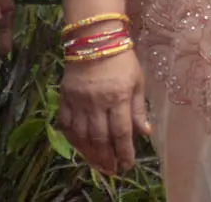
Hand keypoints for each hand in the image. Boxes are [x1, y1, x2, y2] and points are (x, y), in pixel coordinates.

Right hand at [60, 33, 151, 173]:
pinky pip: (65, 124)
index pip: (122, 132)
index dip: (125, 152)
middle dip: (106, 158)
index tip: (127, 165)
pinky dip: (72, 139)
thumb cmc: (122, 59)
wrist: (94, 38)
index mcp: (118, 97)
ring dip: (90, 153)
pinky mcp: (65, 97)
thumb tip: (145, 132)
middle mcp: (97, 102)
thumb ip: (139, 108)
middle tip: (112, 171)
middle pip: (100, 138)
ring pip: (82, 135)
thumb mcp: (137, 81)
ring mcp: (78, 101)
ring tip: (97, 165)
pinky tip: (80, 147)